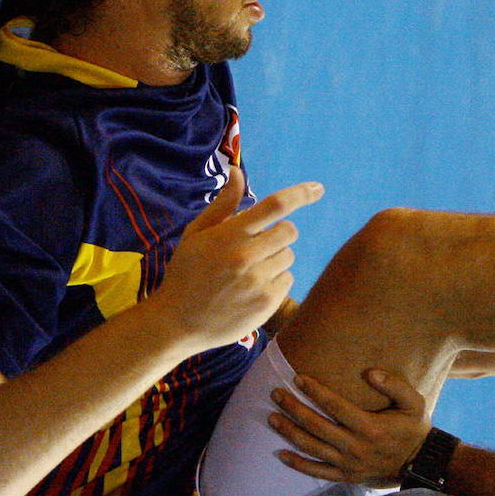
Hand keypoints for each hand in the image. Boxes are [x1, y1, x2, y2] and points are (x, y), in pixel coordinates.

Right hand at [151, 167, 320, 352]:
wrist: (176, 324)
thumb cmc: (186, 273)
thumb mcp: (196, 234)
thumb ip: (223, 204)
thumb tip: (237, 171)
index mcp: (229, 235)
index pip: (275, 205)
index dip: (300, 194)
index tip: (318, 188)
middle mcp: (246, 256)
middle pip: (289, 231)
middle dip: (278, 233)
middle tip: (257, 245)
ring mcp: (258, 281)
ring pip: (289, 256)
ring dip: (275, 258)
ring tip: (247, 272)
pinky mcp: (267, 303)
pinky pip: (288, 279)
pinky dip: (275, 280)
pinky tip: (251, 289)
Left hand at [271, 369, 429, 487]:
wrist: (420, 464)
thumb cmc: (414, 429)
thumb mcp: (414, 402)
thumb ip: (394, 385)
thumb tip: (370, 372)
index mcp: (370, 426)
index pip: (335, 405)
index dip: (315, 391)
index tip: (298, 378)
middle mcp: (356, 446)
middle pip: (317, 426)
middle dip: (294, 408)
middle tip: (276, 394)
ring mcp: (349, 464)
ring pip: (313, 448)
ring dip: (290, 433)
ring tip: (272, 418)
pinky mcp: (347, 476)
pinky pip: (318, 472)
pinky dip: (298, 464)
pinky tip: (282, 454)